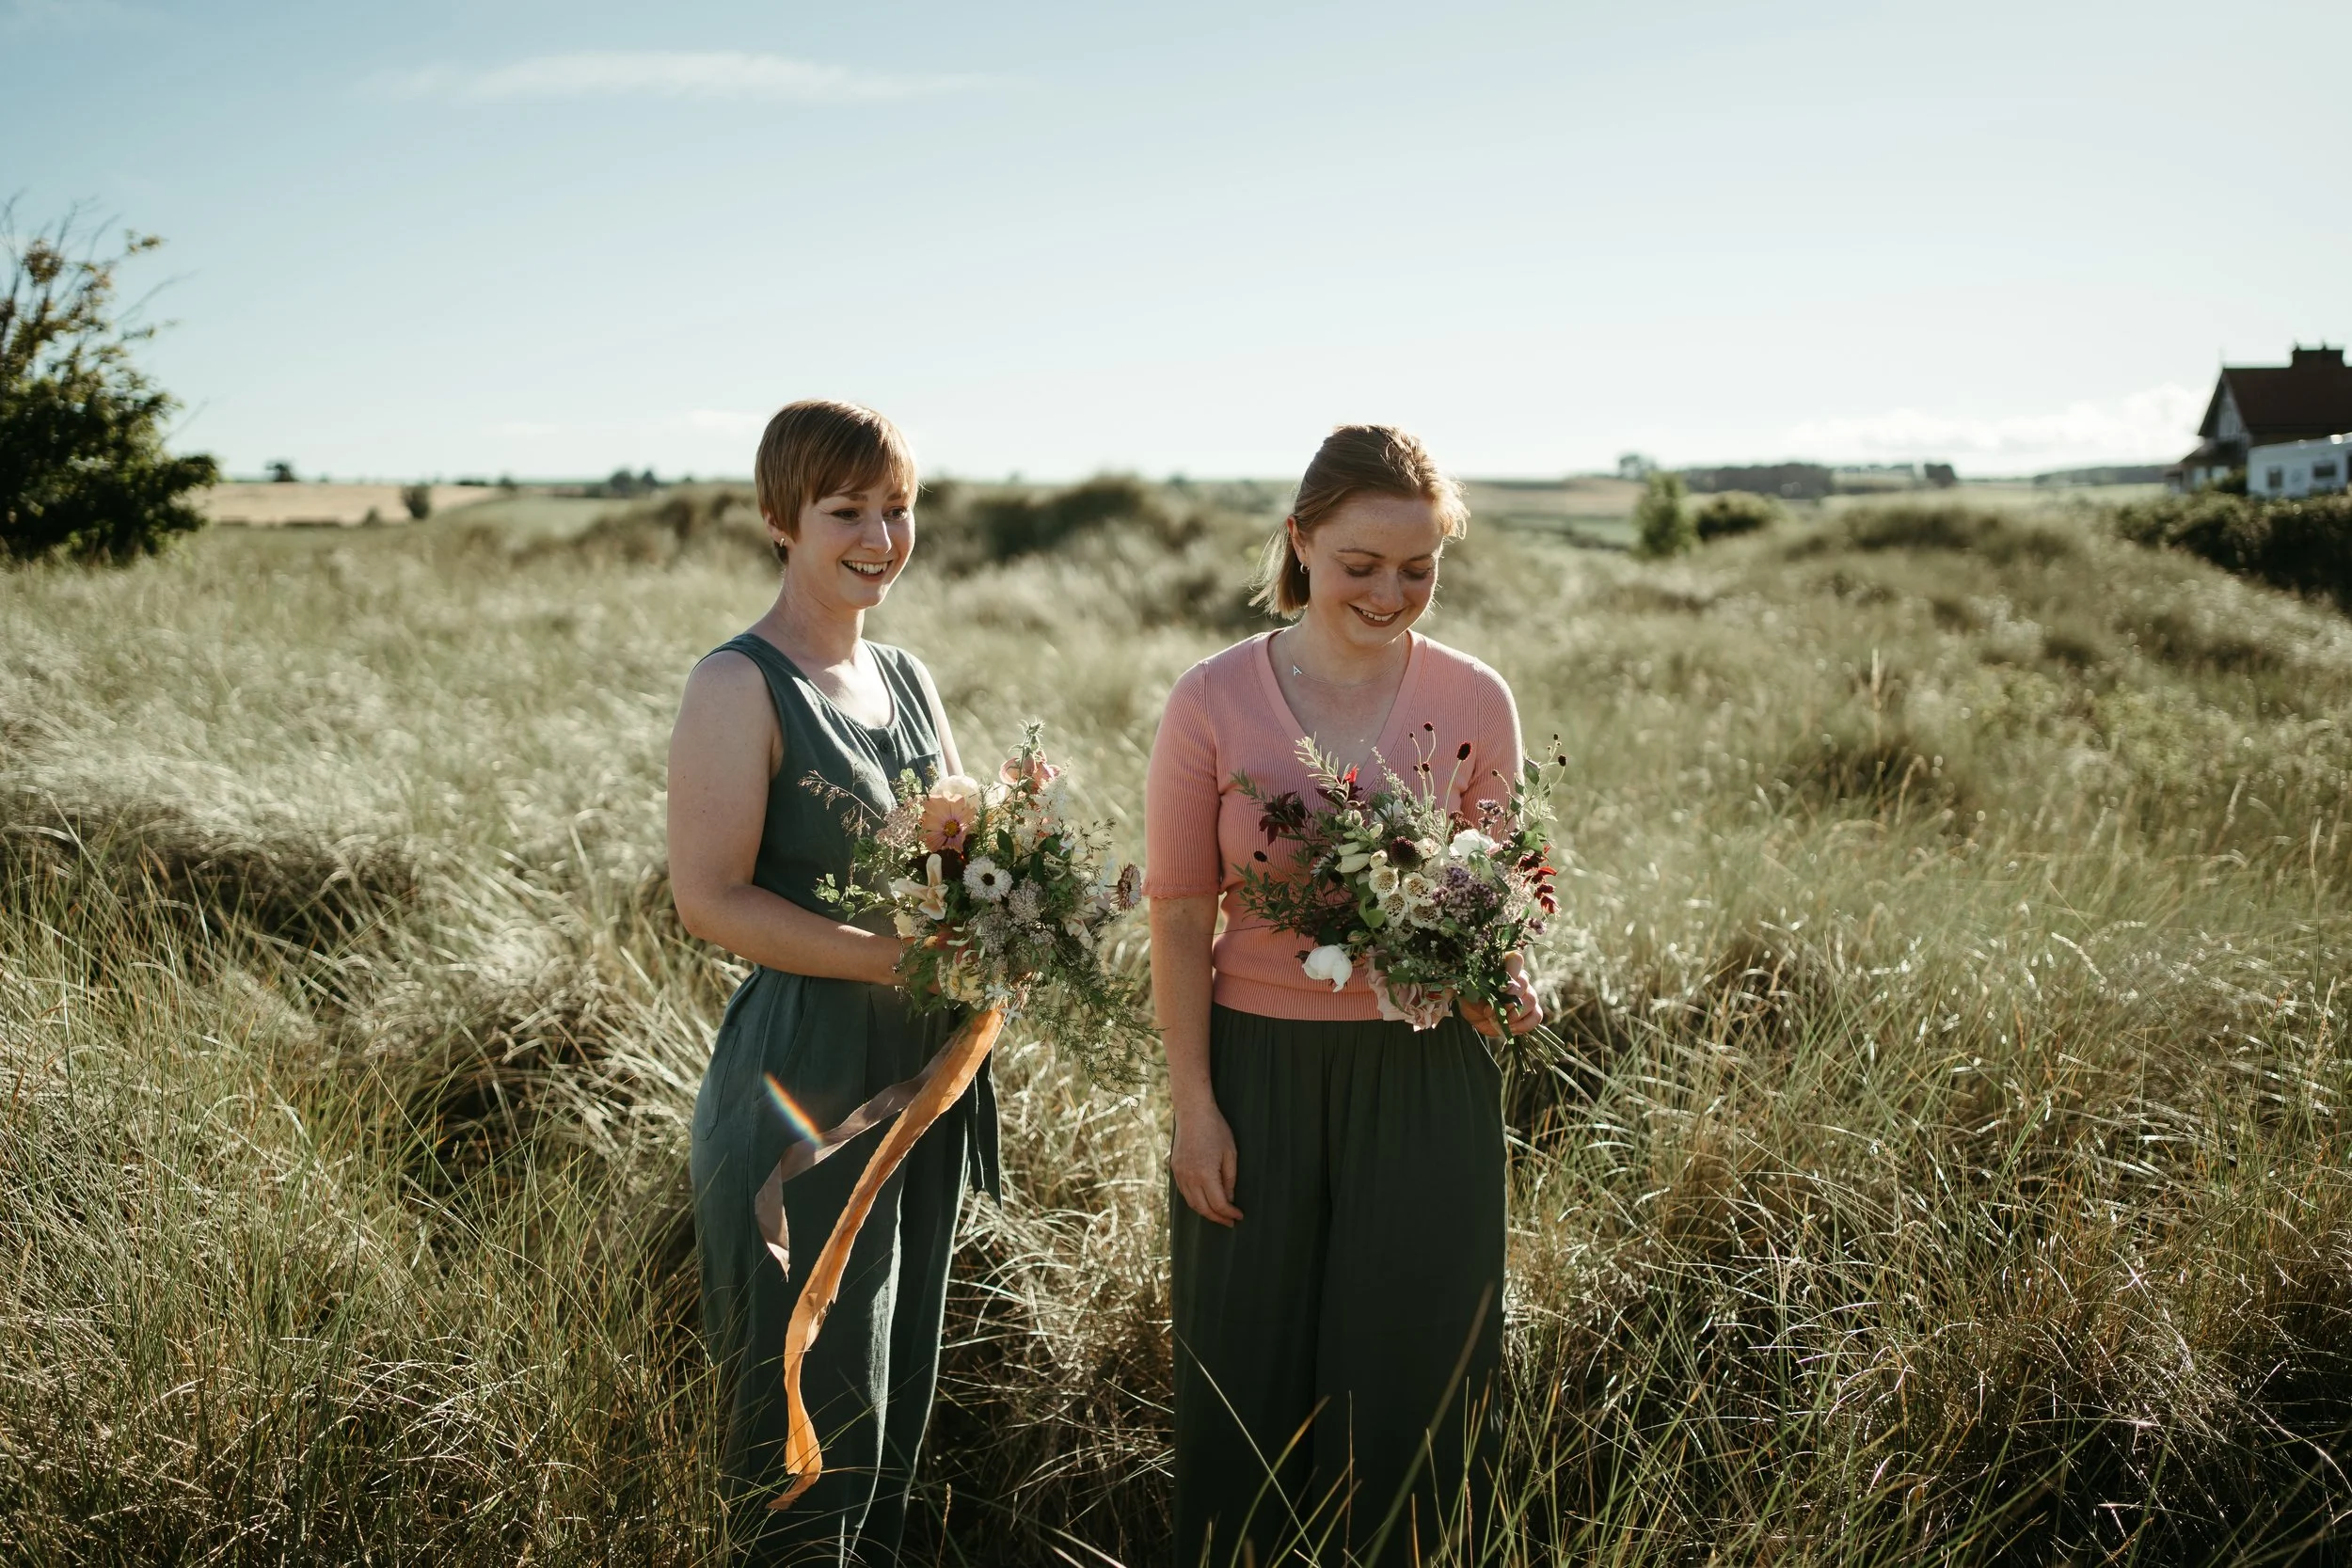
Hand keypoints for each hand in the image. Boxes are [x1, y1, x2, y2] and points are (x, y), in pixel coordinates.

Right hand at [1169, 1103, 1242, 1226]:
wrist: (1193, 1112)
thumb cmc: (1216, 1130)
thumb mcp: (1230, 1154)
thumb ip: (1230, 1179)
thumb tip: (1229, 1199)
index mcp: (1205, 1174)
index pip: (1219, 1204)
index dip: (1230, 1213)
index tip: (1239, 1216)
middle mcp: (1190, 1177)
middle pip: (1203, 1208)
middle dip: (1218, 1218)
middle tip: (1230, 1221)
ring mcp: (1180, 1174)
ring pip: (1192, 1203)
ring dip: (1206, 1212)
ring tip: (1219, 1214)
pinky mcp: (1175, 1169)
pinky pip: (1184, 1192)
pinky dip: (1195, 1201)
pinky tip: (1205, 1200)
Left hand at [1462, 966, 1542, 1037]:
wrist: (1477, 1016)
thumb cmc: (1472, 999)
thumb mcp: (1470, 996)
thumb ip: (1480, 997)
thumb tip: (1491, 1008)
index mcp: (1503, 966)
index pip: (1516, 959)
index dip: (1512, 971)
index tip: (1500, 988)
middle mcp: (1519, 977)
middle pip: (1524, 983)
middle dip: (1508, 1000)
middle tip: (1493, 1011)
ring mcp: (1528, 993)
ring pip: (1531, 1000)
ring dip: (1515, 1014)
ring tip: (1500, 1020)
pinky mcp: (1532, 1010)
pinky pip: (1537, 1016)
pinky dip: (1523, 1025)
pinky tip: (1510, 1028)